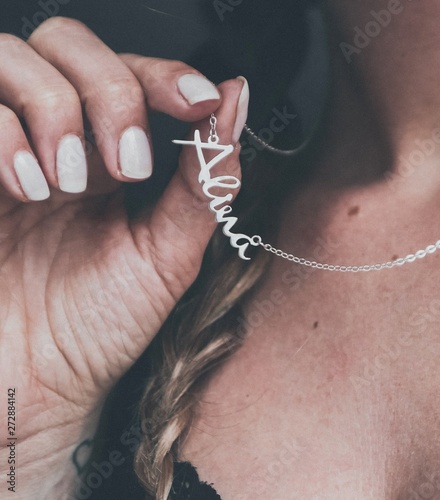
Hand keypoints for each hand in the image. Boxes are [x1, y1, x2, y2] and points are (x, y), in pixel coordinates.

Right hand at [0, 16, 245, 485]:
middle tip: (127, 165)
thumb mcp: (169, 254)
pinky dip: (3, 137)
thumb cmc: (101, 324)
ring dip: (55, 111)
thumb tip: (236, 105)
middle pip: (68, 44)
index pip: (132, 72)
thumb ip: (203, 181)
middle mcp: (57, 142)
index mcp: (109, 157)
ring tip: (70, 185)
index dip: (166, 74)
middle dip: (108, 91)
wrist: (39, 380)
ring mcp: (5, 150)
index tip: (198, 101)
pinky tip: (27, 189)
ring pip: (14, 59)